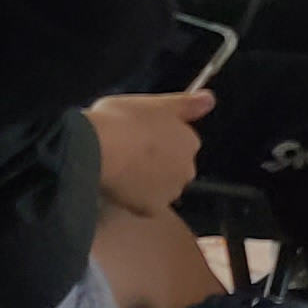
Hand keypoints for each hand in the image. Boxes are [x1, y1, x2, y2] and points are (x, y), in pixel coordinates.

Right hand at [85, 90, 212, 215]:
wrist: (97, 149)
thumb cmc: (122, 120)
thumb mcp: (154, 102)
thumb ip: (185, 104)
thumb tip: (210, 99)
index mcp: (188, 141)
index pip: (181, 140)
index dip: (159, 136)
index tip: (140, 132)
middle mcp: (186, 168)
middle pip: (174, 165)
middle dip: (157, 161)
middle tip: (128, 150)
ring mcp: (170, 190)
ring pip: (160, 186)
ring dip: (147, 179)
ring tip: (119, 168)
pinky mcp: (151, 208)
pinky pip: (144, 203)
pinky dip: (134, 197)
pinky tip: (117, 185)